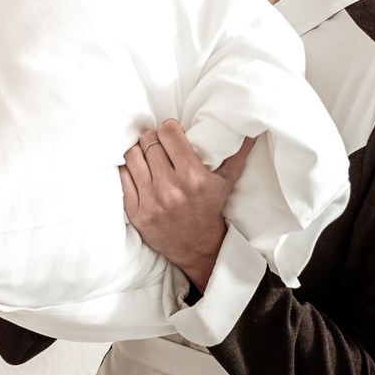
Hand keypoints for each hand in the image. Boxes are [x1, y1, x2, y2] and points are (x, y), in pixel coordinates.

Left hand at [120, 121, 257, 291]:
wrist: (197, 246)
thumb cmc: (211, 208)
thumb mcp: (228, 180)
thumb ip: (238, 152)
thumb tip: (252, 129)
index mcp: (193, 177)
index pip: (168, 132)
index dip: (169, 128)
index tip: (172, 134)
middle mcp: (171, 188)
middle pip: (148, 141)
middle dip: (154, 139)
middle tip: (159, 144)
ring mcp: (150, 201)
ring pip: (132, 156)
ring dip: (138, 152)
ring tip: (147, 156)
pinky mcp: (136, 212)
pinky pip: (122, 178)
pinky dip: (128, 171)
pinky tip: (138, 172)